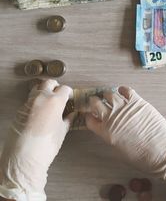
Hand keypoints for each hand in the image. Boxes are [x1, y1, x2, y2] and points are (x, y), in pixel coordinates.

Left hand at [0, 79, 72, 200]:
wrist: (25, 157)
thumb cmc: (46, 145)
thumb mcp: (62, 131)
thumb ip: (67, 119)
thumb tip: (71, 115)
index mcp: (55, 101)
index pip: (64, 88)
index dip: (69, 92)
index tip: (70, 97)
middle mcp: (41, 98)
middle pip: (49, 82)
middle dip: (55, 86)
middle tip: (60, 94)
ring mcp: (28, 103)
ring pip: (37, 89)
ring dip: (44, 92)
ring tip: (50, 101)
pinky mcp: (20, 110)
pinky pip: (30, 100)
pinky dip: (36, 101)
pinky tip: (41, 111)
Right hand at [85, 86, 165, 197]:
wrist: (161, 151)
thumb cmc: (141, 157)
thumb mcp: (118, 150)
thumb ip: (110, 136)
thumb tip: (109, 128)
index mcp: (105, 132)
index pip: (90, 120)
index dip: (89, 116)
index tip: (91, 114)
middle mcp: (112, 118)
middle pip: (96, 103)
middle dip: (94, 102)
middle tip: (97, 101)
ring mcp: (125, 108)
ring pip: (110, 94)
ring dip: (108, 95)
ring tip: (110, 96)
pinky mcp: (138, 102)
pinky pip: (127, 90)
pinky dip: (122, 89)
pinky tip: (122, 91)